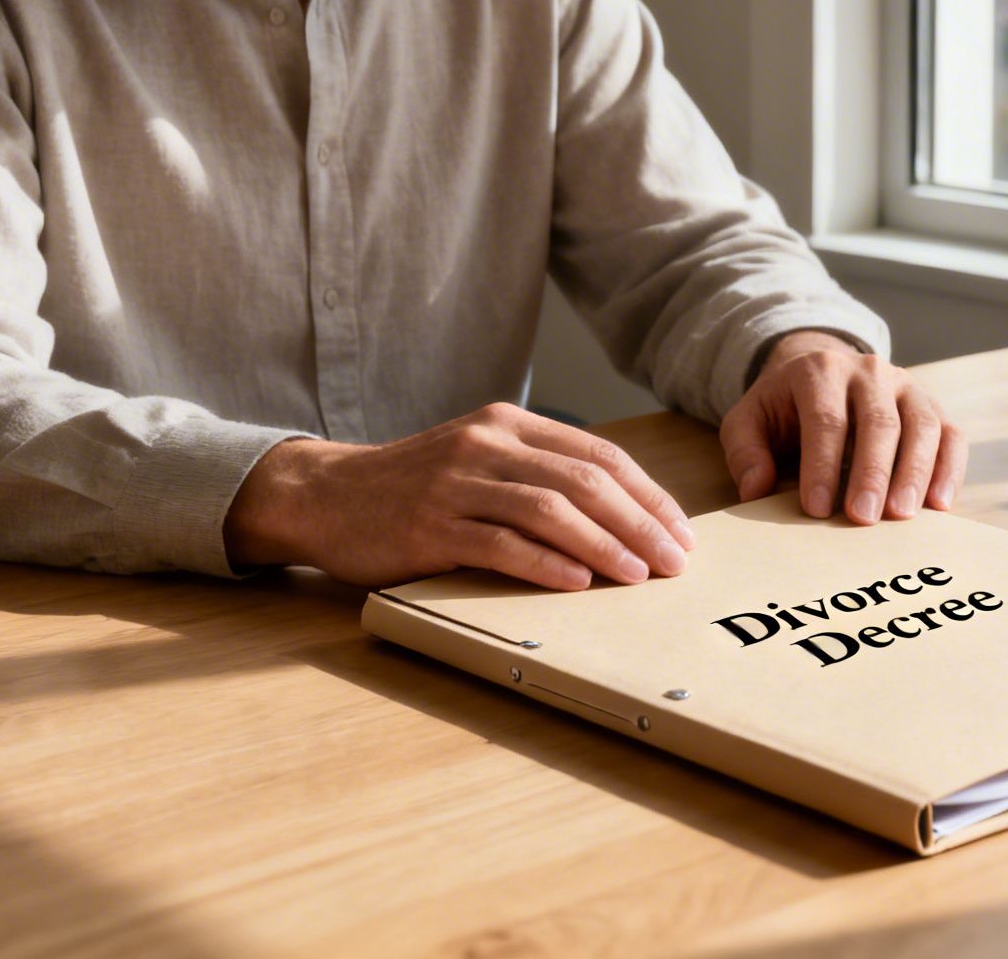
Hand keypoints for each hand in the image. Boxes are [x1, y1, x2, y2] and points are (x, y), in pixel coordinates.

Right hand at [223, 404, 695, 589]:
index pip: (600, 456)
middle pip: (585, 482)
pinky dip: (546, 564)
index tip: (680, 533)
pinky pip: (501, 544)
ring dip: (604, 546)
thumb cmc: (415, 486)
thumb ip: (539, 474)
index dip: (648, 496)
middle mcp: (486, 444)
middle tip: (673, 563)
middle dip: (639, 524)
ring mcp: (456, 484)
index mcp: (509, 424)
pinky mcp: (430, 526)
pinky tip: (578, 583)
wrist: (326, 495)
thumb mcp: (481, 459)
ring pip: (550, 510)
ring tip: (637, 576)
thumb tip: (622, 517)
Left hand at [719, 331, 966, 523]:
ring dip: (915, 472)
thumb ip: (745, 452)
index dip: (822, 465)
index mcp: (820, 371)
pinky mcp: (931, 406)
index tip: (817, 508)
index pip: (826, 419)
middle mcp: (869, 372)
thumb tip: (756, 489)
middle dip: (872, 473)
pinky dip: (950, 468)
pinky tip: (940, 504)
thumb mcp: (749, 421)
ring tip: (903, 515)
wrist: (821, 375)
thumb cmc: (784, 408)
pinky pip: (950, 434)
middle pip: (879, 422)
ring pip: (922, 425)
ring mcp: (906, 386)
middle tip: (863, 518)